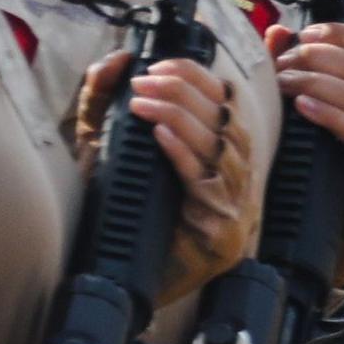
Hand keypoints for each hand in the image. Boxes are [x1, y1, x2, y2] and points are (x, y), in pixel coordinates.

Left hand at [77, 53, 258, 304]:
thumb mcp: (110, 148)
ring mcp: (235, 206)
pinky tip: (158, 134)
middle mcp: (237, 178)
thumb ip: (105, 105)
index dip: (200, 78)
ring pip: (223, 147)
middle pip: (229, 120)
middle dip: (187, 92)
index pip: (229, 104)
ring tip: (144, 101)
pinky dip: (183, 154)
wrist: (128, 281)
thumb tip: (112, 62)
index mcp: (223, 156)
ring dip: (181, 117)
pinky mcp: (221, 231)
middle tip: (147, 80)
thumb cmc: (126, 218)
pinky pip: (207, 183)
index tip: (163, 64)